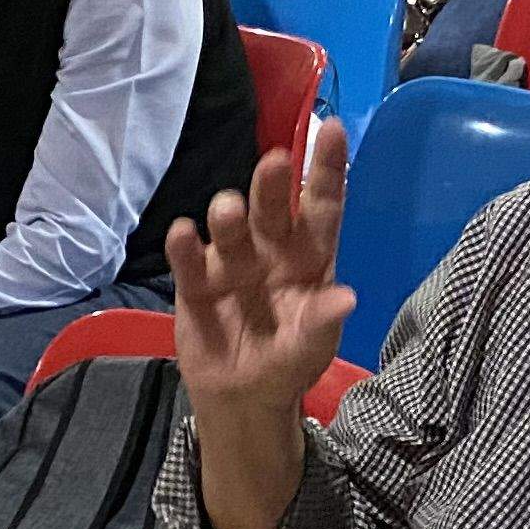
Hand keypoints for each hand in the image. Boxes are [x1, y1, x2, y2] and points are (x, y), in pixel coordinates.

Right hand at [165, 121, 354, 425]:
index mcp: (309, 257)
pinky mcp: (194, 283)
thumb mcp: (311, 350)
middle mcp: (270, 249)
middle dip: (273, 185)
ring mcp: (230, 262)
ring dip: (228, 216)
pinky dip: (184, 246)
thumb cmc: (288, 362)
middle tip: (276, 161)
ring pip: (229, 228)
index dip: (328, 170)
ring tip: (228, 211)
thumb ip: (323, 323)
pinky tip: (183, 232)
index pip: (322, 207)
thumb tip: (346, 299)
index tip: (336, 130)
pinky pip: (188, 260)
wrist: (242, 398)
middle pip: (272, 209)